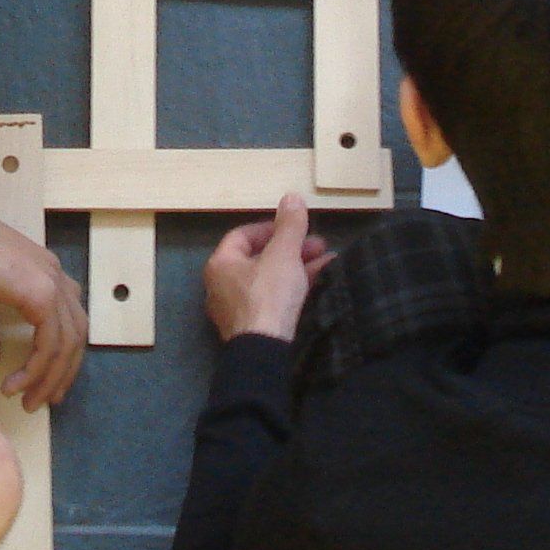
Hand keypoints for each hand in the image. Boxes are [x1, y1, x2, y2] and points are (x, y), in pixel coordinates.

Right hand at [0, 218, 86, 407]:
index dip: (64, 354)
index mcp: (46, 275)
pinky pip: (49, 344)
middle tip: (48, 400)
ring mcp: (53, 286)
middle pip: (76, 335)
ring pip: (66, 345)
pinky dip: (36, 369)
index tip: (51, 382)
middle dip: (63, 372)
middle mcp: (57, 279)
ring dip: (50, 378)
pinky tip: (17, 384)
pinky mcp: (42, 295)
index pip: (70, 321)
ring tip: (30, 402)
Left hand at [202, 194, 334, 343]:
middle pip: (259, 258)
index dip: (270, 227)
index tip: (295, 226)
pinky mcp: (253, 327)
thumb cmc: (268, 295)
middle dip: (292, 248)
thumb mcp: (283, 254)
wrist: (265, 351)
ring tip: (327, 261)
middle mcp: (223, 286)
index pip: (243, 235)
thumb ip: (289, 226)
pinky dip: (294, 289)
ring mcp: (237, 309)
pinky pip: (274, 299)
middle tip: (318, 244)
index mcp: (221, 264)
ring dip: (298, 267)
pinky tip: (321, 282)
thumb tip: (292, 197)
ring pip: (270, 279)